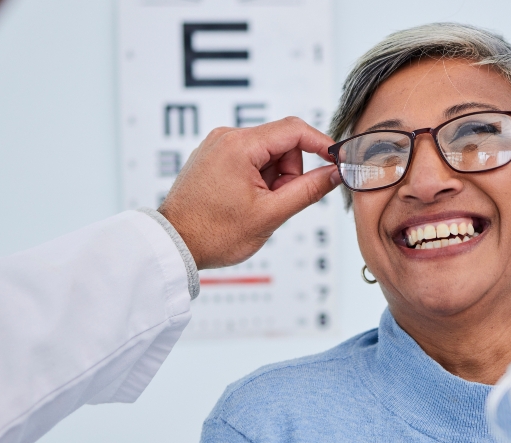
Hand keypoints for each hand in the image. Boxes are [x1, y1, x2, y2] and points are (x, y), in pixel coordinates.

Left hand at [159, 116, 340, 268]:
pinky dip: (257, 179)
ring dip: (273, 178)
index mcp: (239, 145)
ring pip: (266, 153)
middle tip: (276, 202)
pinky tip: (245, 201)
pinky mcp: (213, 157)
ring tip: (255, 206)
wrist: (174, 245)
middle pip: (281, 143)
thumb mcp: (270, 214)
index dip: (321, 144)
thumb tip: (334, 173)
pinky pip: (249, 160)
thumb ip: (308, 190)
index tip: (336, 160)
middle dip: (289, 173)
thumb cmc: (212, 233)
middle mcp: (226, 137)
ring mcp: (217, 146)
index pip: (294, 130)